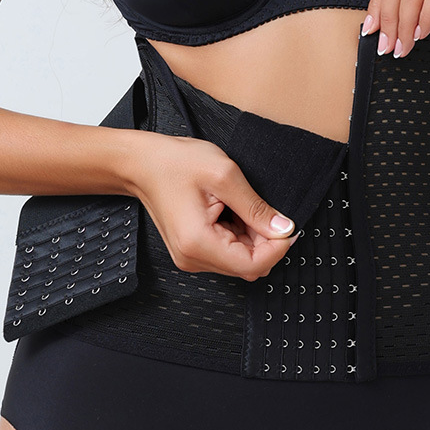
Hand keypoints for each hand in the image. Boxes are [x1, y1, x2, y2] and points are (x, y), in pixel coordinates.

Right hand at [131, 133, 298, 281]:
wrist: (142, 164)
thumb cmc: (176, 163)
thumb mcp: (224, 176)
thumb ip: (256, 207)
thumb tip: (285, 230)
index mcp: (198, 243)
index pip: (253, 265)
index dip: (277, 249)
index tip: (287, 226)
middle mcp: (192, 259)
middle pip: (248, 266)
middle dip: (266, 242)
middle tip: (264, 210)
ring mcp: (191, 258)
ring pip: (241, 261)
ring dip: (253, 238)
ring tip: (240, 206)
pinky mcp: (193, 252)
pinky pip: (228, 254)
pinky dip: (240, 236)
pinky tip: (231, 212)